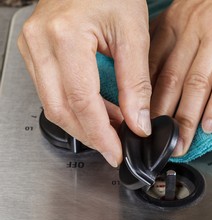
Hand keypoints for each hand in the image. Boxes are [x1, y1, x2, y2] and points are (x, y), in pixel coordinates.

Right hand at [17, 0, 151, 166]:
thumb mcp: (134, 35)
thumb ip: (136, 83)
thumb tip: (138, 123)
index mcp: (65, 36)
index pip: (82, 101)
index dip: (101, 134)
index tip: (116, 152)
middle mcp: (40, 43)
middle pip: (60, 109)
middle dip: (89, 135)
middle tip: (114, 148)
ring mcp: (33, 47)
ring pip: (53, 105)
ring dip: (83, 124)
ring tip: (111, 129)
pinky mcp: (36, 53)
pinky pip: (52, 92)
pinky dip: (75, 109)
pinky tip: (97, 112)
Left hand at [149, 0, 211, 155]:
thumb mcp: (193, 13)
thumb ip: (177, 40)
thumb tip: (164, 72)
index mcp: (175, 25)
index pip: (153, 67)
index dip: (145, 98)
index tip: (142, 122)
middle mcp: (192, 30)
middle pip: (171, 80)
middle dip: (162, 116)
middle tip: (157, 142)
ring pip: (196, 82)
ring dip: (187, 117)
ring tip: (182, 142)